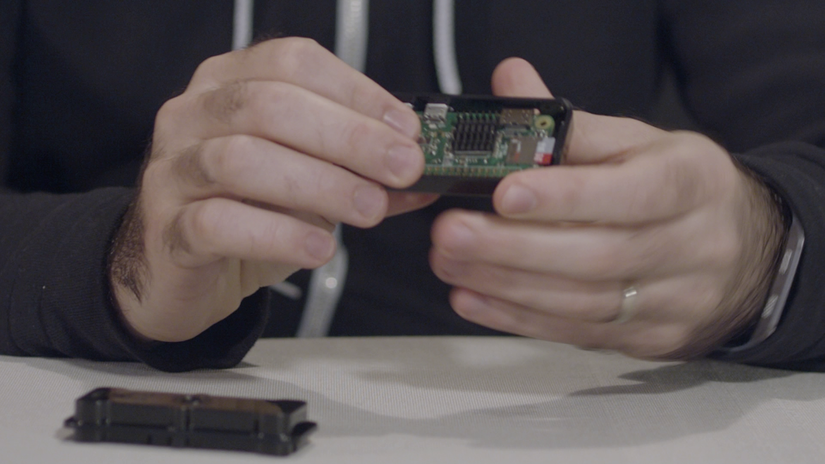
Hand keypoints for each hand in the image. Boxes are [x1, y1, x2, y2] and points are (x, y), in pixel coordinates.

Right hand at [109, 38, 435, 341]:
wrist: (179, 271)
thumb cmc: (245, 214)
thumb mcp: (310, 184)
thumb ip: (361, 174)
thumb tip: (425, 176)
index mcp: (230, 83)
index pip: (293, 62)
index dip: (357, 92)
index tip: (407, 129)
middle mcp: (194, 115)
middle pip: (270, 104)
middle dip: (349, 136)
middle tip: (402, 168)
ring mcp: (173, 169)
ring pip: (241, 159)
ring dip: (320, 184)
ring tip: (369, 208)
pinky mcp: (166, 228)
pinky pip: (217, 223)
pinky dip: (278, 234)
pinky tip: (319, 247)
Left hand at [430, 58, 784, 358]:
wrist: (744, 251)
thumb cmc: (676, 188)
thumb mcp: (640, 143)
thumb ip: (571, 124)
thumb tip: (509, 82)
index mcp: (692, 181)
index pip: (633, 193)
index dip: (567, 197)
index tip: (505, 192)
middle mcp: (692, 246)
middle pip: (599, 256)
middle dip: (515, 248)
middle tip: (451, 233)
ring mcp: (674, 301)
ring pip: (583, 302)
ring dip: (506, 284)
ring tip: (449, 262)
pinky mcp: (649, 339)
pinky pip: (576, 332)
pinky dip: (516, 317)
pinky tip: (472, 296)